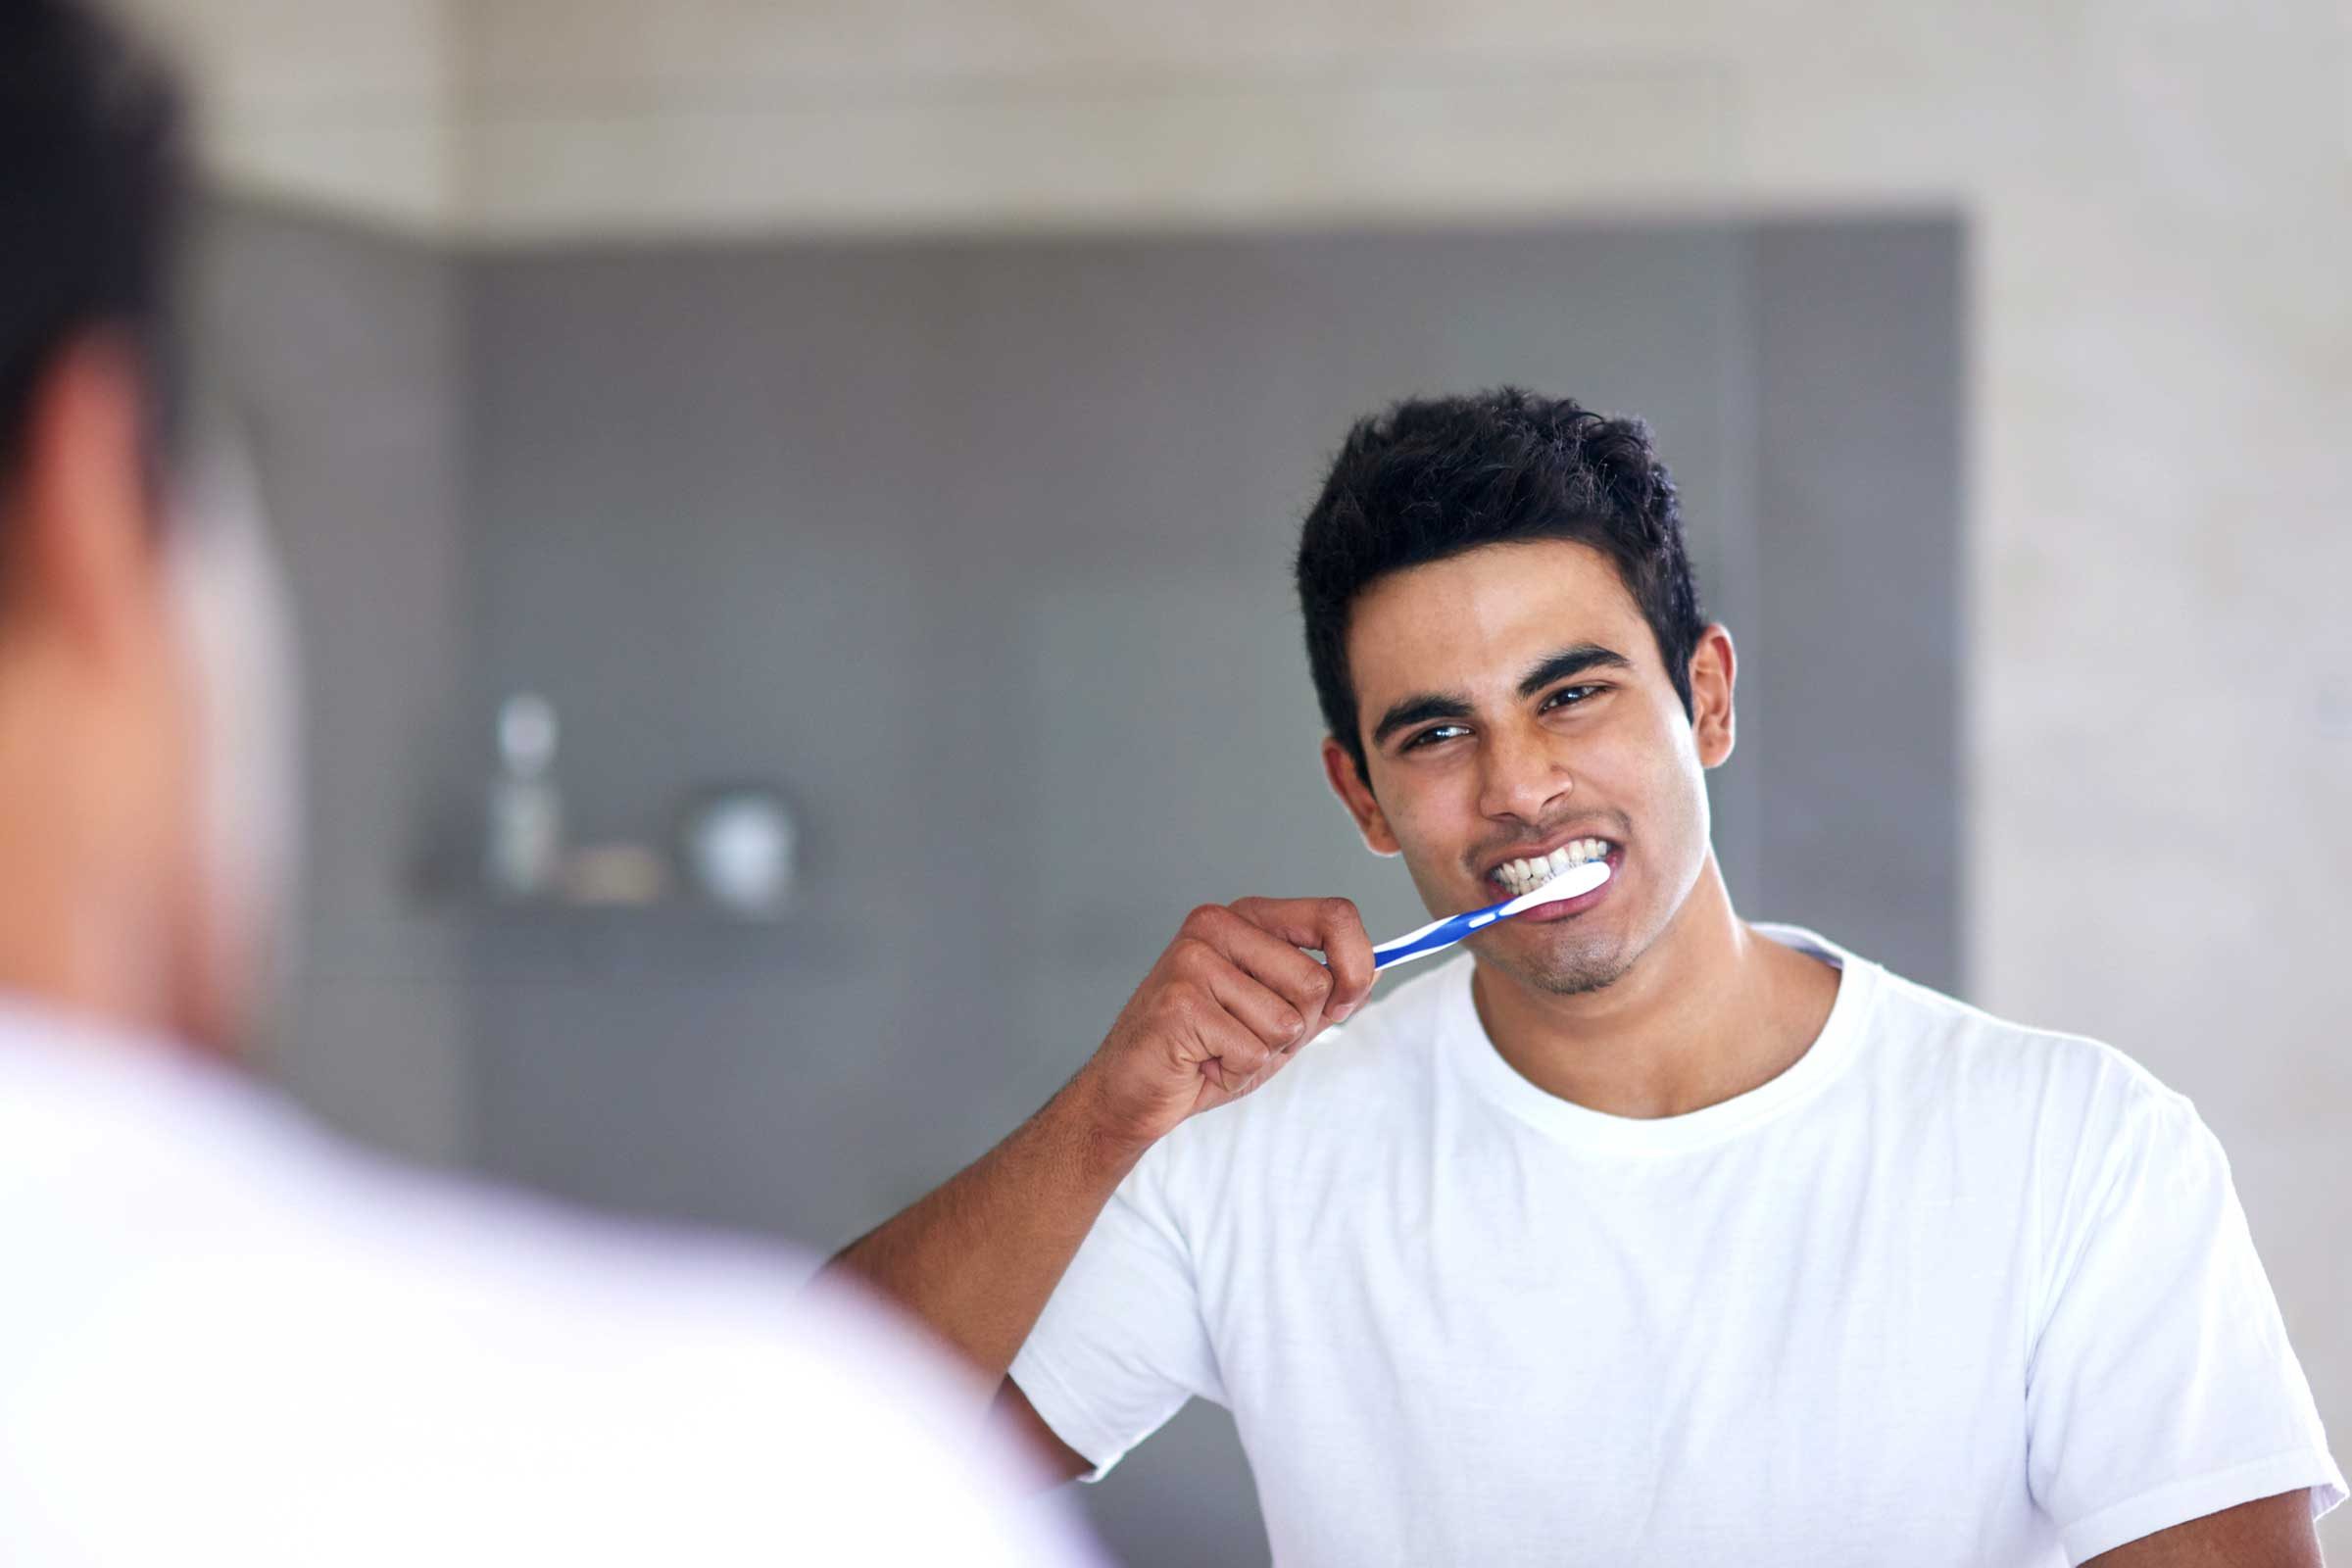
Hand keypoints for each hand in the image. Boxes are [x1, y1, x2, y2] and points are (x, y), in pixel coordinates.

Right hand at [1073, 897, 1374, 1150]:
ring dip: (1261, 1055)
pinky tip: (1202, 1063)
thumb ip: (1323, 994)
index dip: (1356, 964)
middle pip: (1315, 982)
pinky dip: (1234, 1073)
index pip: (1334, 916)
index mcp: (1246, 917)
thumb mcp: (1276, 1018)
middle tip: (1245, 1035)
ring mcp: (1194, 959)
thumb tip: (1375, 970)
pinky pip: (1252, 1051)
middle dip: (1296, 1029)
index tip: (1346, 1001)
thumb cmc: (1205, 1052)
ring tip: (1219, 1049)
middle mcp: (1218, 924)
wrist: (1132, 1091)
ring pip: (1286, 1022)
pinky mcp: (1180, 1002)